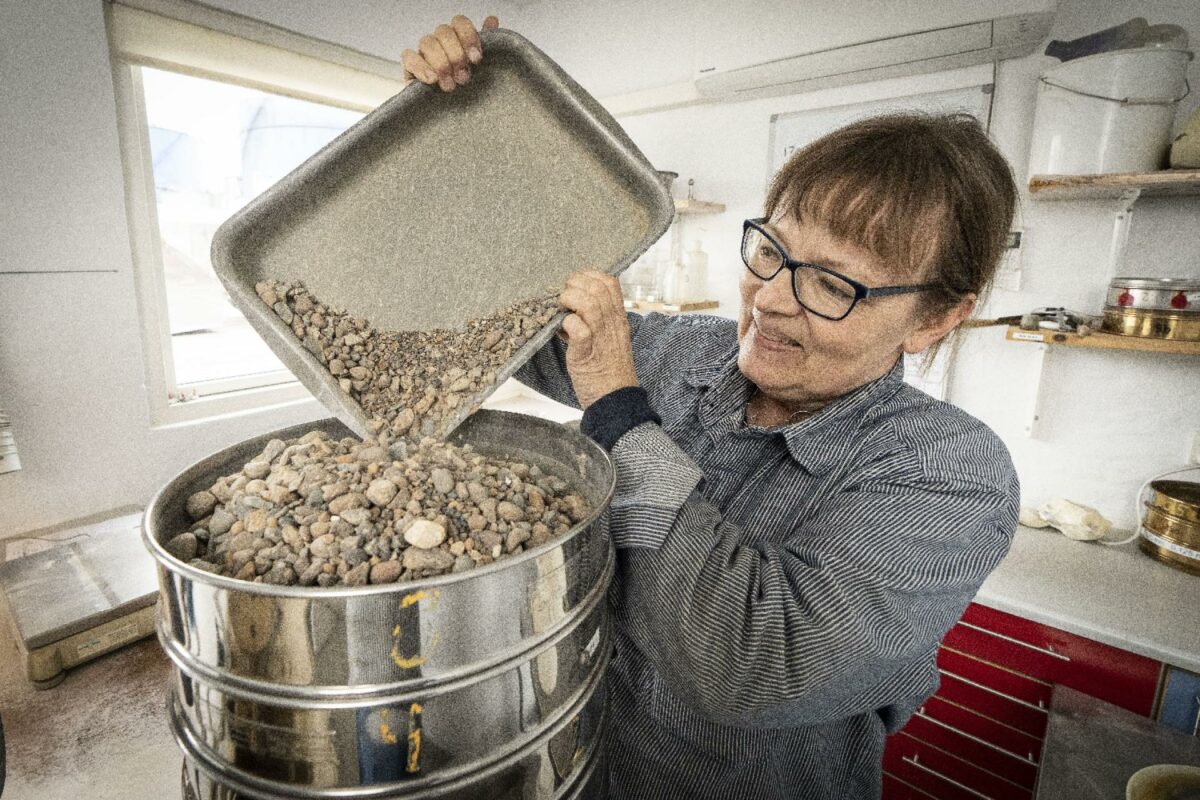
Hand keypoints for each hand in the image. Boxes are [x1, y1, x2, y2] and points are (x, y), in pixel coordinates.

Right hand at [402, 15, 499, 92]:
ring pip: (427, 42)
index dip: (469, 37)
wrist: (452, 120)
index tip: (477, 59)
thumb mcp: (483, 71)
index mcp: (458, 38)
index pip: (459, 22)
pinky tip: (432, 80)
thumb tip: (492, 20)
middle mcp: (440, 42)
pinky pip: (409, 57)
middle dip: (456, 55)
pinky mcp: (410, 68)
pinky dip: (421, 67)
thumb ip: (489, 45)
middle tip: (464, 78)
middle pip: (443, 31)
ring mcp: (424, 53)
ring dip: (441, 63)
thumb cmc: (468, 92)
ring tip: (450, 86)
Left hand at [558, 271, 639, 409]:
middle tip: (564, 296)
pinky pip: (578, 327)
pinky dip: (567, 323)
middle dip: (575, 284)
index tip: (576, 283)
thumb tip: (569, 313)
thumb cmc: (607, 372)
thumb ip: (594, 323)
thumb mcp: (608, 340)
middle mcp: (613, 325)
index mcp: (619, 319)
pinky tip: (563, 331)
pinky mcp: (587, 353)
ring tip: (561, 308)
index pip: (610, 283)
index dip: (590, 275)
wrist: (614, 400)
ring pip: (589, 303)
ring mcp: (601, 338)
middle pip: (598, 288)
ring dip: (570, 299)